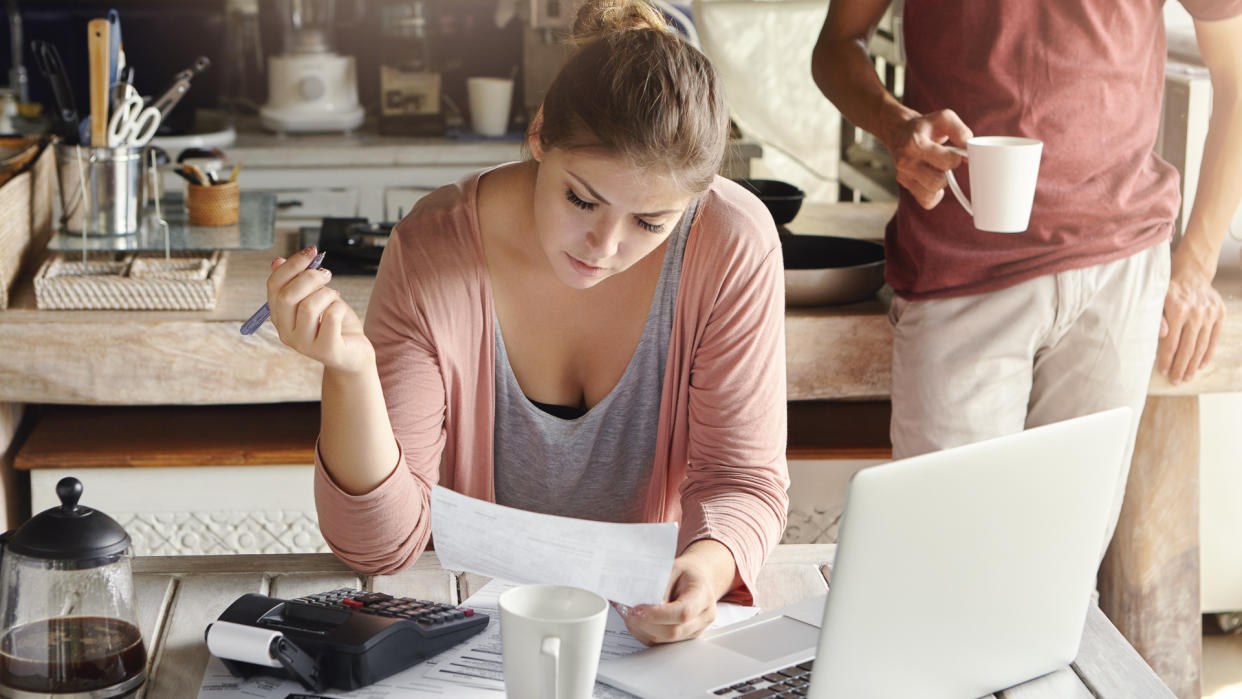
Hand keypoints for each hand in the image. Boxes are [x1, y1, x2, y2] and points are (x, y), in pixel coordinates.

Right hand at [266, 245, 373, 373]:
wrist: (354, 353)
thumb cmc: (334, 324)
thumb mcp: (315, 298)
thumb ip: (297, 282)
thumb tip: (277, 260)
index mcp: (279, 317)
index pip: (274, 285)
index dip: (292, 264)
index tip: (311, 251)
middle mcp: (286, 333)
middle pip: (286, 296)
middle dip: (309, 277)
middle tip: (326, 274)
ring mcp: (304, 345)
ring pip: (308, 307)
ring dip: (325, 293)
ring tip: (334, 296)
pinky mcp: (326, 350)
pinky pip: (330, 317)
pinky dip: (338, 307)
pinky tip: (340, 311)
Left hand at [618, 540, 740, 644]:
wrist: (698, 579)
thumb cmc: (686, 573)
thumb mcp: (672, 569)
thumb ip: (658, 585)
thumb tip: (638, 601)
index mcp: (703, 596)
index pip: (683, 613)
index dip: (657, 615)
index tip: (638, 609)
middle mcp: (703, 617)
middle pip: (673, 631)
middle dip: (645, 624)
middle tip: (628, 612)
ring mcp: (695, 630)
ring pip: (665, 640)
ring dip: (642, 629)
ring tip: (629, 614)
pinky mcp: (684, 638)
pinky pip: (661, 642)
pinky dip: (645, 633)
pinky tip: (637, 621)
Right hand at [884, 109, 973, 209]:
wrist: (899, 131)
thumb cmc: (925, 126)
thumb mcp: (944, 118)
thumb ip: (961, 131)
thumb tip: (968, 152)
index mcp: (916, 144)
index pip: (946, 162)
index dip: (955, 159)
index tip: (952, 153)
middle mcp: (905, 162)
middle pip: (938, 182)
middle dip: (946, 173)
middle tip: (943, 163)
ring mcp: (903, 175)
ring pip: (931, 194)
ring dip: (940, 184)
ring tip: (936, 170)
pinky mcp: (904, 184)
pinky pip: (926, 201)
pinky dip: (934, 195)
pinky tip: (932, 182)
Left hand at [1158, 256, 1224, 383]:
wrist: (1192, 273)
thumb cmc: (1169, 290)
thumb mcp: (1156, 300)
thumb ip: (1157, 318)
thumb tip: (1161, 335)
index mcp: (1177, 310)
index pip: (1171, 342)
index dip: (1167, 359)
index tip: (1162, 371)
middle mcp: (1196, 313)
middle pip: (1187, 347)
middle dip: (1180, 367)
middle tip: (1175, 381)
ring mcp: (1210, 314)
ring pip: (1201, 346)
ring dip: (1193, 364)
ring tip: (1186, 377)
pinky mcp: (1220, 314)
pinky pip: (1214, 339)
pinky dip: (1207, 353)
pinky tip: (1200, 365)